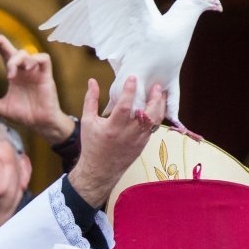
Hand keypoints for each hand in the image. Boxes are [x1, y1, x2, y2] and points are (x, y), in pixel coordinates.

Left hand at [0, 33, 75, 144]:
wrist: (40, 124)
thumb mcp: (2, 107)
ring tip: (11, 74)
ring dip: (16, 59)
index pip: (6, 54)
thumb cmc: (24, 114)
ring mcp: (36, 72)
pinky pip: (44, 58)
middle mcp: (24, 71)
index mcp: (15, 76)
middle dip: (3, 43)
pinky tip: (27, 69)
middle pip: (15, 50)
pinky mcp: (46, 76)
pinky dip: (34, 59)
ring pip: (27, 53)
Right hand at [68, 76, 165, 207]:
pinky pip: (154, 128)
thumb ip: (91, 100)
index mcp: (113, 128)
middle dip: (154, 98)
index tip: (133, 77)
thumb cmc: (92, 145)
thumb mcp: (87, 121)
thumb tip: (92, 81)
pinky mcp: (143, 144)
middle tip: (156, 85)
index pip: (124, 105)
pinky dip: (157, 116)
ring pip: (155, 121)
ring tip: (160, 93)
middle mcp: (128, 134)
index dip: (130, 90)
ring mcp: (138, 140)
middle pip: (148, 113)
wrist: (99, 170)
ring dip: (160, 106)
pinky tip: (157, 106)